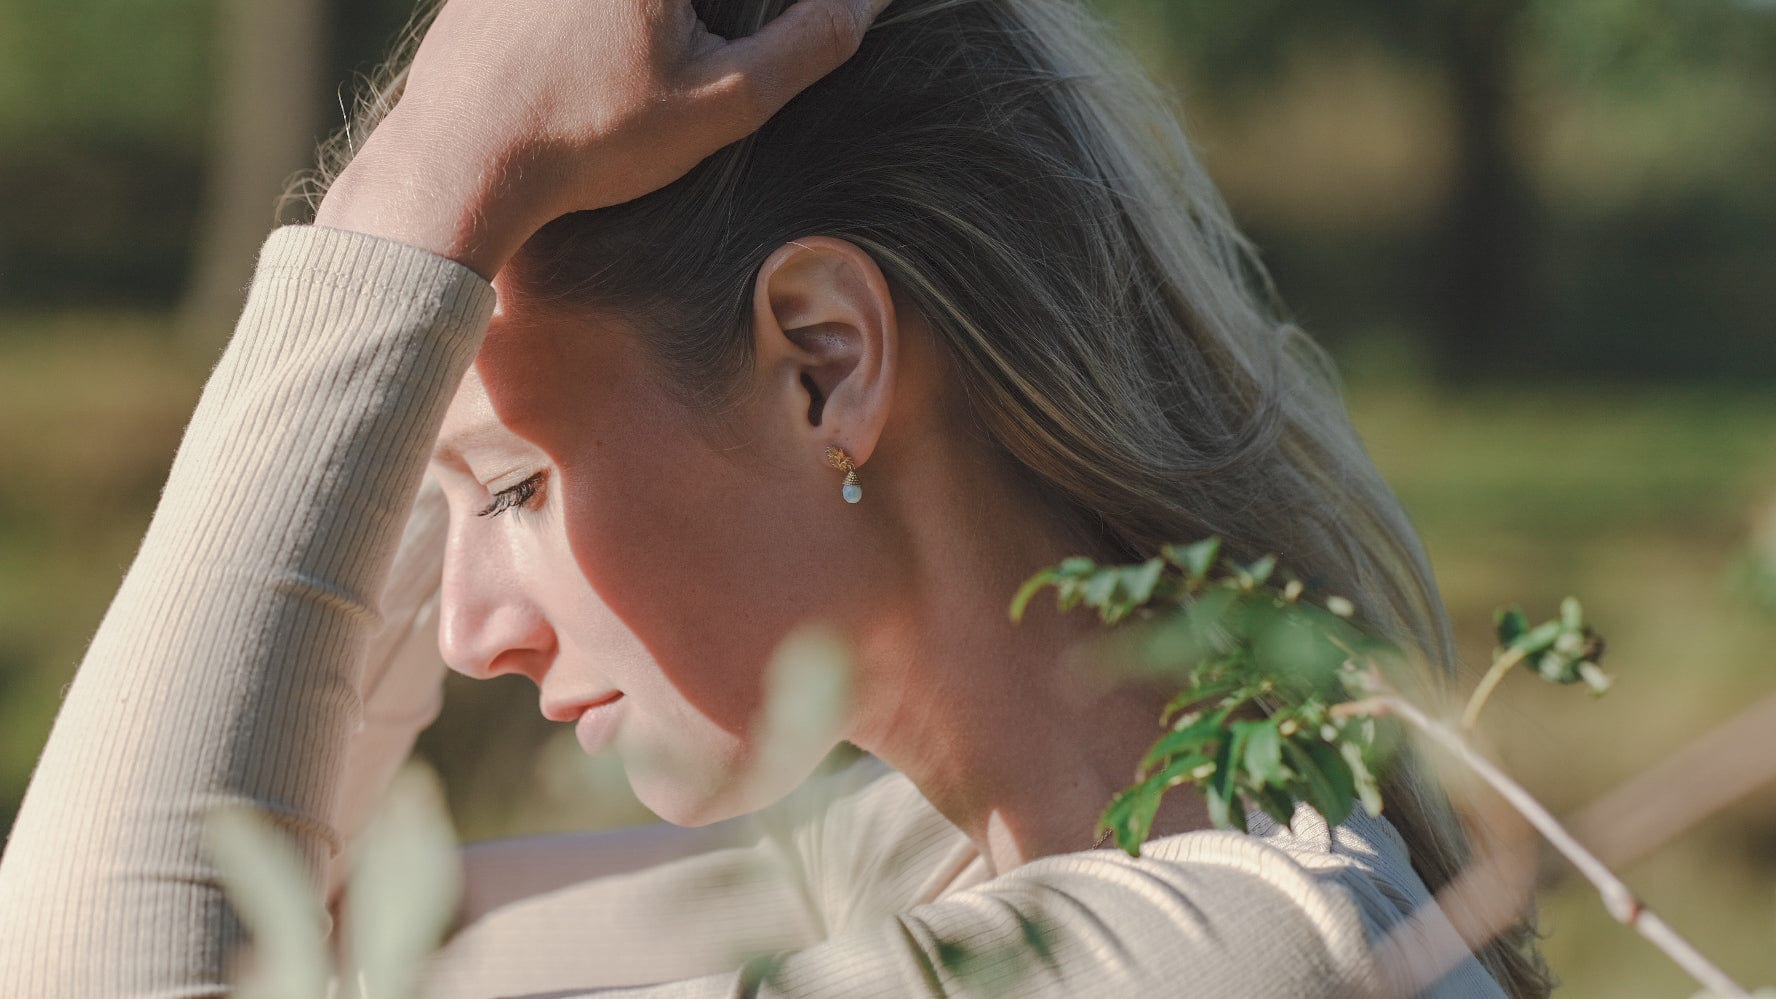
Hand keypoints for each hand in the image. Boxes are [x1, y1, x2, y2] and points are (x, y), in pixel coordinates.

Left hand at [315, 0, 892, 279]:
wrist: (460, 162)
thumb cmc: (592, 137)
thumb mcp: (723, 102)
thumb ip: (808, 45)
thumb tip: (867, 2)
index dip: (758, 22)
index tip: (728, 70)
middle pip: (689, 3)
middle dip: (709, 24)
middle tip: (699, 67)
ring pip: (637, 8)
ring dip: (658, 29)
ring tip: (635, 81)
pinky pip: (577, 9)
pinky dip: (599, 27)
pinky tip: (589, 70)